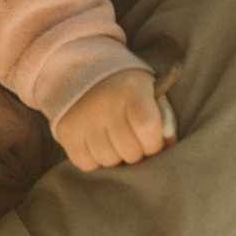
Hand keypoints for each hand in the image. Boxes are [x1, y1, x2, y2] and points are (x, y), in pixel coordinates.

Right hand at [55, 69, 174, 170]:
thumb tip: (168, 146)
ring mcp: (84, 120)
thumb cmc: (126, 89)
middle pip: (130, 151)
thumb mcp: (150, 92)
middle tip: (131, 139)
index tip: (152, 141)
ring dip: (115, 157)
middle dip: (136, 152)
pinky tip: (97, 141)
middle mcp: (106, 104)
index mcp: (132, 91)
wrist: (83, 71)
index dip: (154, 143)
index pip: (148, 128)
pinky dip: (94, 159)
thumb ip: (164, 118)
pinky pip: (87, 164)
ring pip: (109, 161)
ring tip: (113, 138)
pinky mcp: (67, 133)